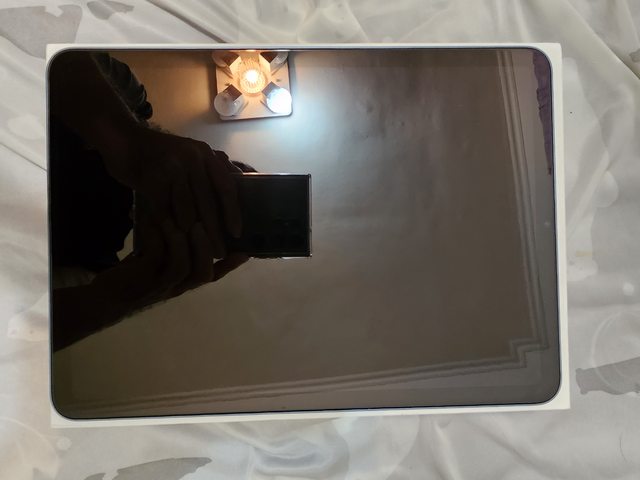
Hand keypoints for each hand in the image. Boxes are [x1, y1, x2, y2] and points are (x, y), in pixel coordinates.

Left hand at [91, 218, 247, 321]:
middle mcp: (176, 287)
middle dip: (207, 247)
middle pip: (203, 273)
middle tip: (205, 223)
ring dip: (186, 241)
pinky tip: (155, 219)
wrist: (103, 299)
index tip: (246, 250)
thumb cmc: (132, 278)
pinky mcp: (141, 279)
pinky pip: (157, 257)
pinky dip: (160, 237)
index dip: (230, 265)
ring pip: (183, 266)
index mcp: (184, 283)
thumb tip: (188, 223)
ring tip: (185, 219)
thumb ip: (174, 251)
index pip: (213, 276)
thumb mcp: (158, 264)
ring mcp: (159, 286)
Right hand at [101, 124, 241, 258]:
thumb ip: (213, 166)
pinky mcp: (151, 179)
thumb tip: (240, 181)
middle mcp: (192, 158)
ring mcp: (171, 168)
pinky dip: (169, 228)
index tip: (236, 233)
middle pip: (208, 202)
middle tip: (219, 252)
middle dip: (214, 231)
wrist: (122, 140)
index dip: (232, 212)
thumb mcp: (190, 153)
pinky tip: (173, 242)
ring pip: (187, 210)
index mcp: (205, 153)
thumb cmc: (159, 152)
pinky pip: (165, 211)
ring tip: (197, 251)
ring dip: (192, 235)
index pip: (226, 186)